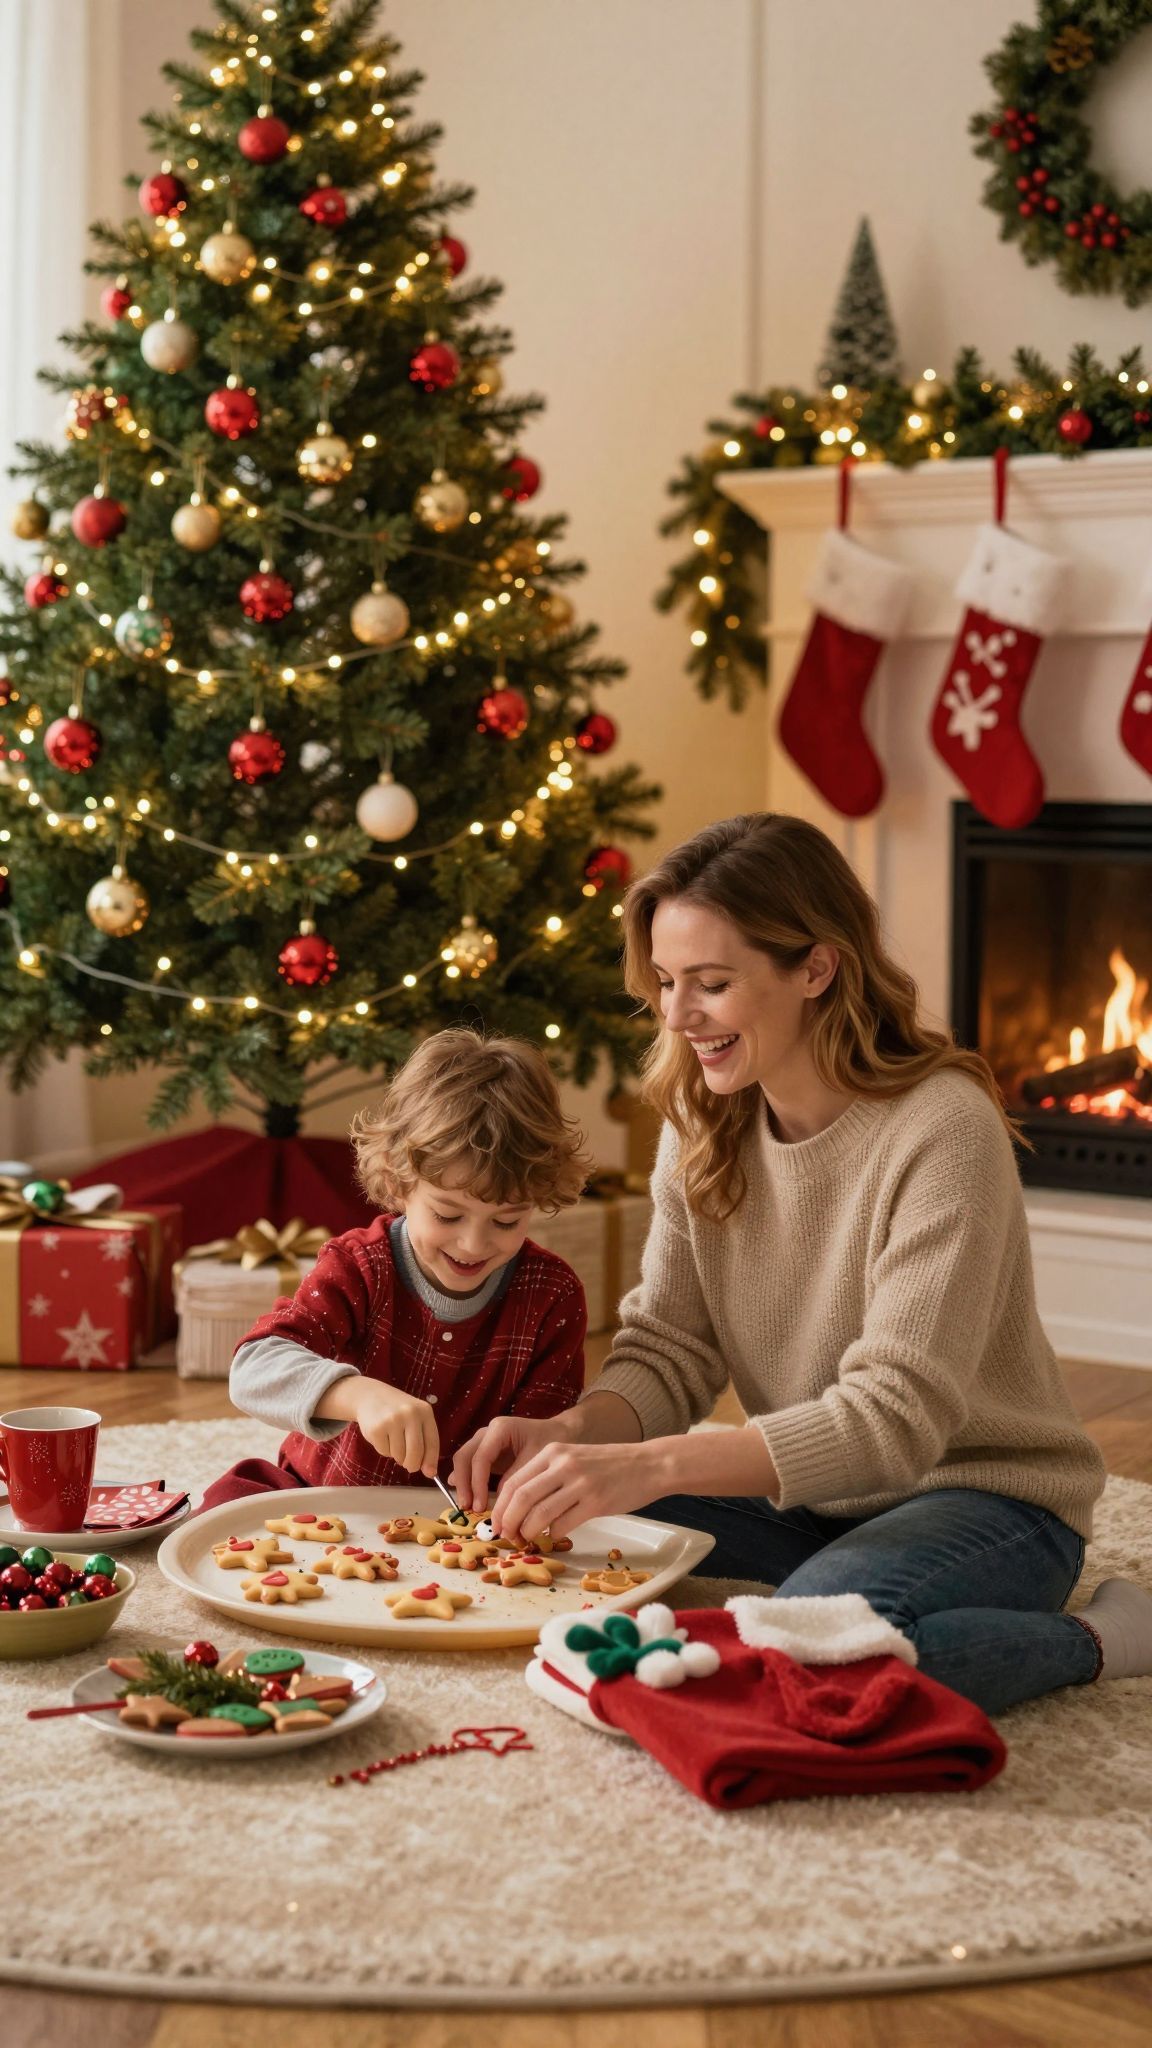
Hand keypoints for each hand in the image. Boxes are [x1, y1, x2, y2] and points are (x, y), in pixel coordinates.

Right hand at [351, 1380, 439, 1477]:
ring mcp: (392, 1420)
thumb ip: (425, 1442)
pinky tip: (382, 1436)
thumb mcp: (415, 1418)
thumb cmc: (397, 1411)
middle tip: (409, 1465)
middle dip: (412, 1464)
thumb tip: (430, 1472)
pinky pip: (384, 1452)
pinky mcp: (376, 1428)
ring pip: (399, 1455)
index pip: (432, 1443)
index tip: (430, 1473)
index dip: (431, 1461)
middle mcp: (410, 1414)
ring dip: (397, 1455)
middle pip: (415, 1453)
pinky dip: (384, 1450)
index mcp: (425, 1411)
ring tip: (393, 1439)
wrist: (370, 1396)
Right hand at [451, 1413, 572, 1510]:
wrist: (559, 1432)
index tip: (480, 1506)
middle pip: (464, 1457)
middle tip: (467, 1508)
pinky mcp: (486, 1454)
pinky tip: (467, 1499)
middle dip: (463, 1484)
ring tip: (467, 1508)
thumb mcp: (537, 1459)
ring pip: (463, 1462)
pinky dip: (467, 1482)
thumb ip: (517, 1476)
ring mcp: (484, 1442)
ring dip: (462, 1485)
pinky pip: (470, 1467)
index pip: (480, 1458)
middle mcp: (487, 1433)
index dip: (477, 1483)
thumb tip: (499, 1501)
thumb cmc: (550, 1441)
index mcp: (500, 1428)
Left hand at [487, 1439, 660, 1544]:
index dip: (501, 1507)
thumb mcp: (574, 1459)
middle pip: (521, 1498)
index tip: (498, 1524)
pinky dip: (553, 1534)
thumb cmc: (610, 1466)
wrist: (649, 1464)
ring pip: (539, 1513)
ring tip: (528, 1540)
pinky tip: (555, 1534)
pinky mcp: (596, 1502)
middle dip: (508, 1522)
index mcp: (553, 1452)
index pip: (514, 1482)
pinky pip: (563, 1525)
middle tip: (507, 1537)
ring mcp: (580, 1483)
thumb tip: (520, 1508)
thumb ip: (548, 1477)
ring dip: (528, 1532)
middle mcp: (563, 1464)